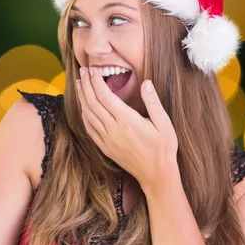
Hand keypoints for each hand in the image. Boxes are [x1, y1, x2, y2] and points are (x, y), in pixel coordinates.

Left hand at [76, 67, 178, 188]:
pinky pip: (89, 128)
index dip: (96, 81)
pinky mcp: (105, 147)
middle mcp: (113, 129)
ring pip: (88, 115)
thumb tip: (146, 83)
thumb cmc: (163, 148)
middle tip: (83, 71)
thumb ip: (154, 103)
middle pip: (93, 103)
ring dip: (82, 98)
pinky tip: (83, 107)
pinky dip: (84, 115)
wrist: (156, 175)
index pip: (105, 96)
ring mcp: (107, 139)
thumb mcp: (164, 124)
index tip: (92, 70)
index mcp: (127, 120)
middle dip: (86, 85)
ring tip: (79, 84)